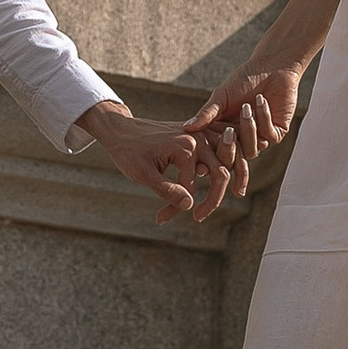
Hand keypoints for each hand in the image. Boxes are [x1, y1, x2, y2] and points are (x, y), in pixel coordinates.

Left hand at [78, 102, 246, 226]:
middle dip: (212, 201)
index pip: (191, 187)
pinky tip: (213, 182)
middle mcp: (199, 138)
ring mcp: (201, 134)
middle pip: (221, 175)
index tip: (160, 219)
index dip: (177, 207)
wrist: (121, 129)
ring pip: (226, 163)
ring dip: (222, 184)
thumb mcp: (142, 173)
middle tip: (198, 218)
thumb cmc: (128, 152)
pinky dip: (223, 166)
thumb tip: (189, 205)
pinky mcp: (199, 134)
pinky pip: (220, 151)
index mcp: (186, 147)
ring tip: (207, 205)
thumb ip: (166, 189)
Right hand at [190, 59, 303, 165]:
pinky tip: (262, 100)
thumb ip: (206, 114)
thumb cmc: (243, 80)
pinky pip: (269, 137)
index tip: (203, 153)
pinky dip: (263, 119)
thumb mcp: (221, 97)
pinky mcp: (277, 132)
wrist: (271, 67)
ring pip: (252, 150)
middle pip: (233, 159)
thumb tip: (186, 127)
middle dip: (230, 147)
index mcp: (224, 132)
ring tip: (247, 107)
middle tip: (228, 131)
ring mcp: (259, 137)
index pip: (215, 151)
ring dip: (248, 129)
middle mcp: (241, 138)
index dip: (209, 155)